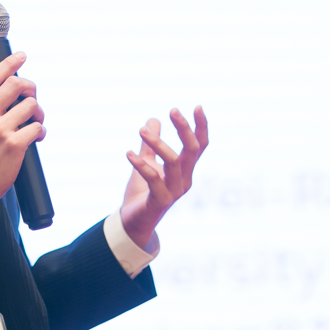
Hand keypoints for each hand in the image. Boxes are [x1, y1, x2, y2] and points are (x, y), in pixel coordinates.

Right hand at [0, 52, 45, 205]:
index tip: (21, 56)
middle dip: (30, 87)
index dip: (9, 63)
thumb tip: (4, 93)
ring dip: (39, 113)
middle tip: (32, 97)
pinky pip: (37, 128)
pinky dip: (41, 131)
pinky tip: (37, 138)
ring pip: (31, 105)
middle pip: (15, 84)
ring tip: (36, 123)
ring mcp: (0, 130)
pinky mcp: (14, 145)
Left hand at [121, 106, 208, 248]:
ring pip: (173, 162)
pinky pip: (154, 180)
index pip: (199, 146)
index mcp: (184, 170)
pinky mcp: (160, 201)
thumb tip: (153, 120)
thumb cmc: (142, 192)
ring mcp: (174, 192)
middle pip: (192, 151)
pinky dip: (141, 165)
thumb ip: (149, 145)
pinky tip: (129, 154)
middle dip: (184, 129)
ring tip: (141, 130)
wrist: (132, 222)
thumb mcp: (146, 162)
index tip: (197, 107)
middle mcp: (184, 180)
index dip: (200, 127)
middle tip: (172, 110)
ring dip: (157, 143)